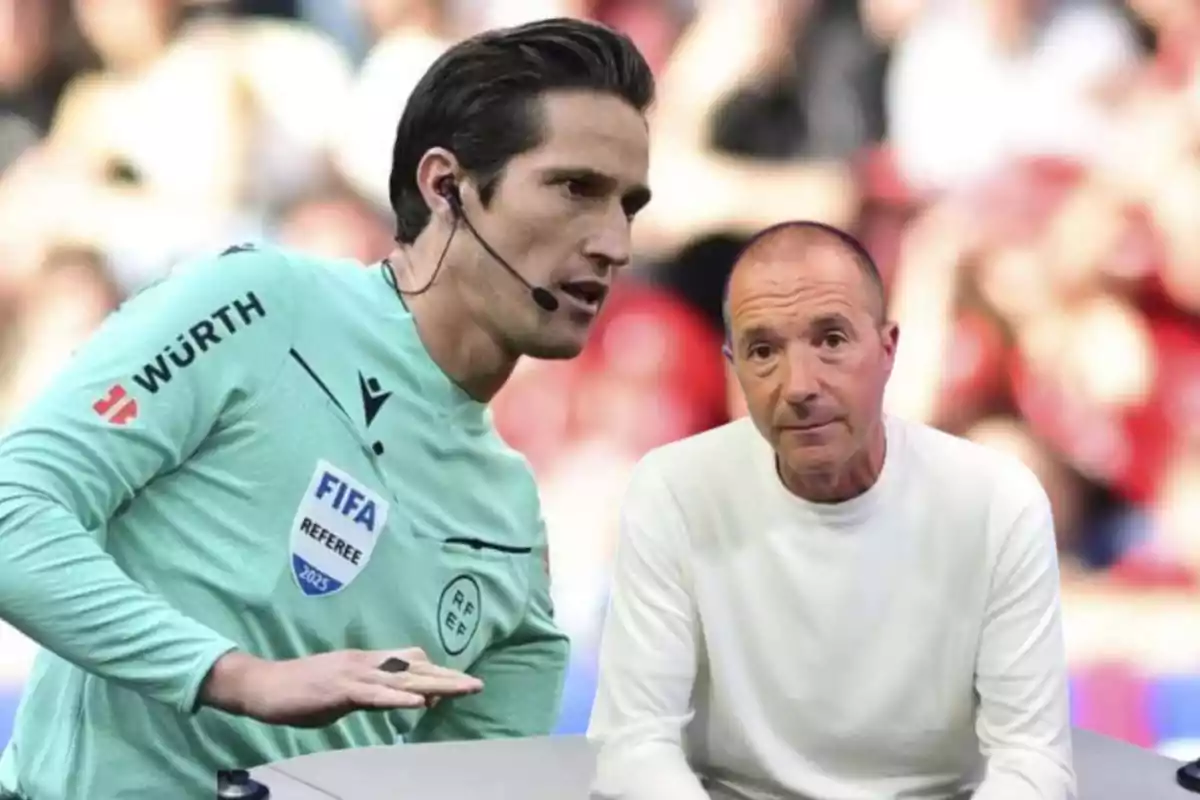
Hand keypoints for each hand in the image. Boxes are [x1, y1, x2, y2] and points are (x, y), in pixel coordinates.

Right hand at [200, 648, 482, 727]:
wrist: (263, 685)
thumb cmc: (300, 691)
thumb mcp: (343, 692)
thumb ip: (370, 693)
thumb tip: (394, 700)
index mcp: (367, 662)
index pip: (411, 664)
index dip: (436, 674)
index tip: (460, 683)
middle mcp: (366, 662)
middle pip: (415, 668)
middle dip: (448, 677)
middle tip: (477, 684)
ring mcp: (354, 673)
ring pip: (403, 678)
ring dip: (435, 684)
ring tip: (462, 689)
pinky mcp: (340, 688)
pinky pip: (375, 694)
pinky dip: (399, 698)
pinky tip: (420, 701)